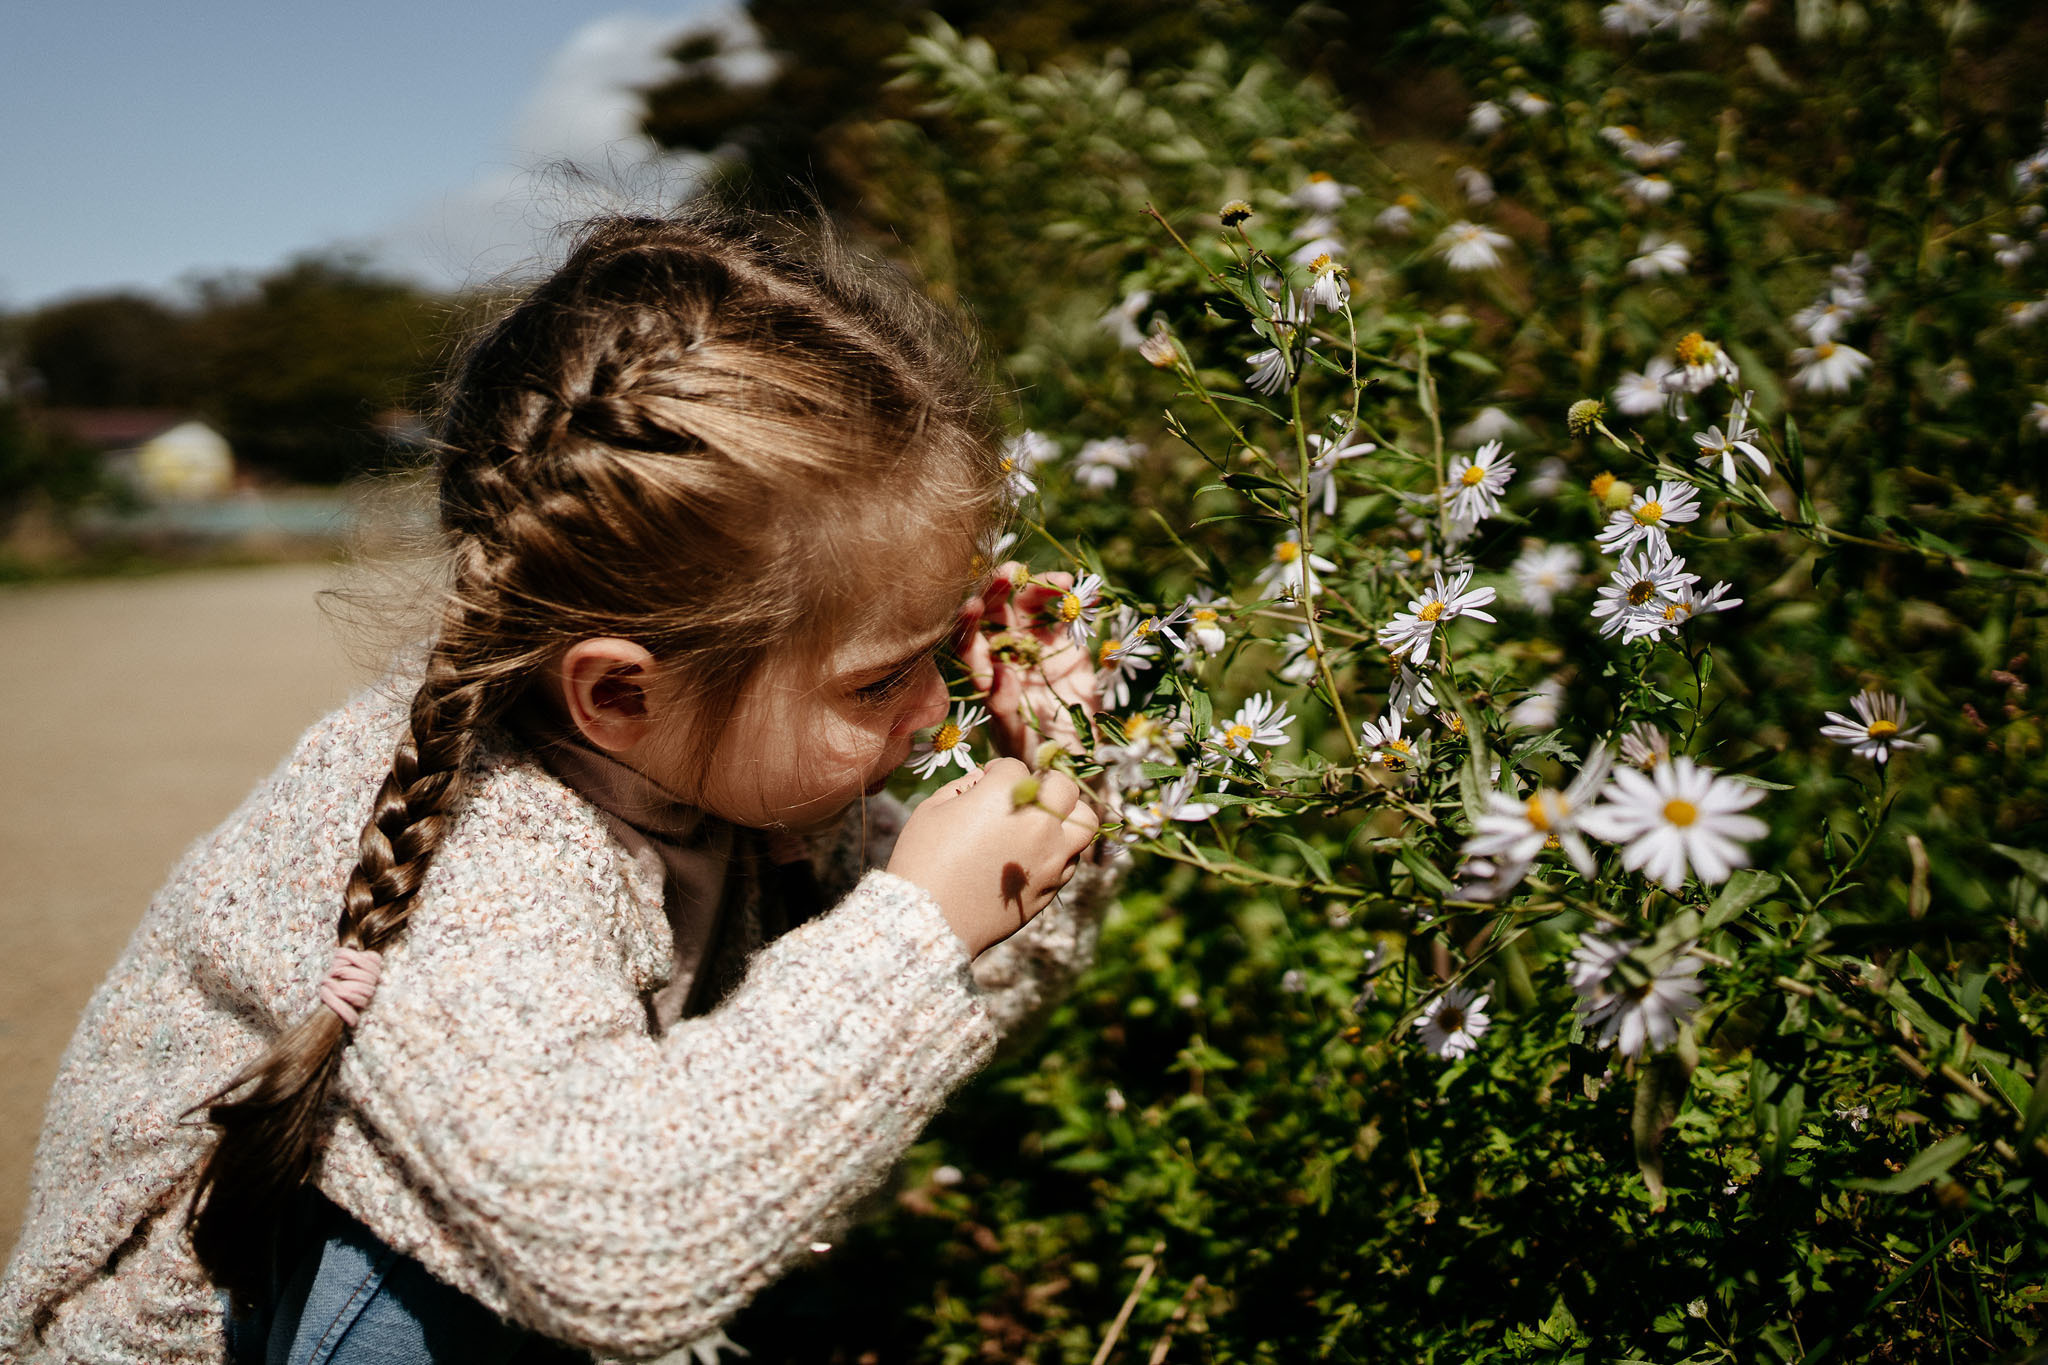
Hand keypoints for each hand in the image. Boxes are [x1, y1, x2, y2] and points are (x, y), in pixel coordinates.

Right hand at [886, 758, 1099, 956]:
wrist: (929, 921)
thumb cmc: (922, 860)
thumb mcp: (932, 810)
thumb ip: (963, 786)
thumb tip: (983, 780)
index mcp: (1005, 795)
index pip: (1015, 767)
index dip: (997, 772)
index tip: (985, 783)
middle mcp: (1039, 822)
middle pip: (1063, 785)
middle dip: (1042, 783)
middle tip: (1022, 796)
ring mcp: (1052, 856)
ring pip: (1085, 821)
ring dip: (1067, 815)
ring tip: (1044, 821)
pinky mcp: (1054, 885)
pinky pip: (1072, 858)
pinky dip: (1060, 850)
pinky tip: (1034, 854)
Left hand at [956, 562, 1101, 761]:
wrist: (1078, 756)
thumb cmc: (1037, 754)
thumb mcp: (1016, 737)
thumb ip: (1004, 708)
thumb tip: (1000, 673)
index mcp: (984, 674)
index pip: (968, 643)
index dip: (968, 624)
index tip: (972, 606)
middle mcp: (1003, 653)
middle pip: (992, 614)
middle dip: (994, 592)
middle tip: (1004, 575)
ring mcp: (1033, 643)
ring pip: (1022, 604)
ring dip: (1028, 585)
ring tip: (1044, 578)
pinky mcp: (1063, 639)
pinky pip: (1058, 609)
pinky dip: (1061, 594)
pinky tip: (1066, 583)